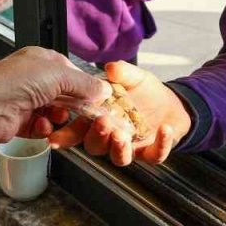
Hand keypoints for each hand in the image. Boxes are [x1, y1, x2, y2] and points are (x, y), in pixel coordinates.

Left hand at [0, 47, 109, 143]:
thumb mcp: (58, 75)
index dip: (86, 87)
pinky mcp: (22, 122)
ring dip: (59, 120)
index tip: (99, 100)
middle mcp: (36, 80)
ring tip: (56, 120)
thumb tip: (104, 89)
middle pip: (66, 97)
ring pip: (56, 115)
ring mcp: (29, 102)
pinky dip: (44, 129)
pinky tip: (41, 126)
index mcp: (44, 62)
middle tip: (86, 116)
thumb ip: (84, 83)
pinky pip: (42, 129)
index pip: (73, 74)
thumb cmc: (17, 81)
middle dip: (75, 107)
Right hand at [47, 61, 188, 166]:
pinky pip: (154, 155)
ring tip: (121, 134)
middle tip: (102, 121)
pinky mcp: (152, 153)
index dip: (64, 136)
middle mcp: (110, 137)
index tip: (54, 138)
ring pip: (118, 158)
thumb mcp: (133, 77)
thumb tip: (111, 67)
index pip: (76, 131)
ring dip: (118, 148)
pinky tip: (163, 129)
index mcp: (98, 119)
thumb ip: (122, 72)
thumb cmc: (145, 92)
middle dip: (97, 135)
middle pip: (95, 145)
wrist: (171, 103)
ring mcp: (130, 147)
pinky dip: (160, 144)